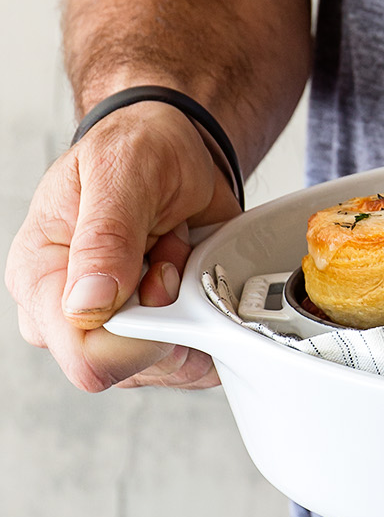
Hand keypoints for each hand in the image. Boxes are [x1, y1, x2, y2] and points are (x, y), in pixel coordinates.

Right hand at [5, 101, 241, 391]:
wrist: (172, 148)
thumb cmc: (136, 149)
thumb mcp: (121, 170)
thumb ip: (106, 236)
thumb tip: (88, 303)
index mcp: (40, 277)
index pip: (85, 355)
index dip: (142, 334)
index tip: (164, 276)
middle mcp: (68, 315)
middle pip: (132, 368)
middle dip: (172, 313)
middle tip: (171, 250)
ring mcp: (112, 330)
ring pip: (169, 366)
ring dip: (191, 308)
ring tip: (175, 251)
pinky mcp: (152, 334)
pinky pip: (196, 358)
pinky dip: (209, 316)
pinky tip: (191, 273)